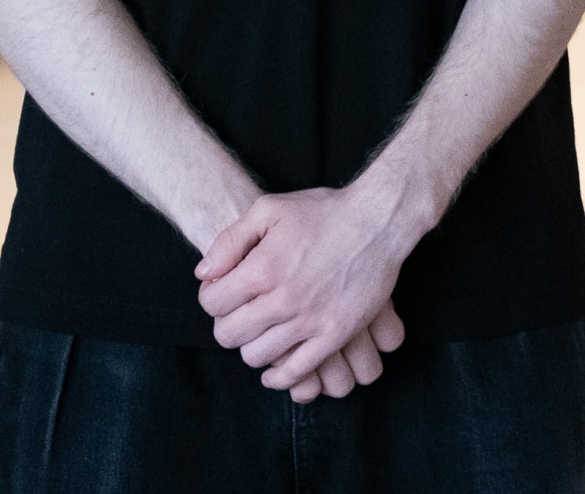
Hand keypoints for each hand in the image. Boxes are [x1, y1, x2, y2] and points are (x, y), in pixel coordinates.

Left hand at [196, 184, 426, 394]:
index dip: (212, 298)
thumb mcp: (271, 208)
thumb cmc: (324, 212)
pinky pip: (297, 371)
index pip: (212, 304)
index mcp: (263, 268)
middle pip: (229, 335)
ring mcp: (311, 320)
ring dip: (252, 346)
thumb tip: (204, 274)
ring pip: (257, 357)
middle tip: (241, 314)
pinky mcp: (336, 334)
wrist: (379, 220)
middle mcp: (284, 298)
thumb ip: (230, 239)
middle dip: (227, 325)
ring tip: (262, 331)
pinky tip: (276, 368)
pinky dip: (279, 376)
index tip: (225, 293)